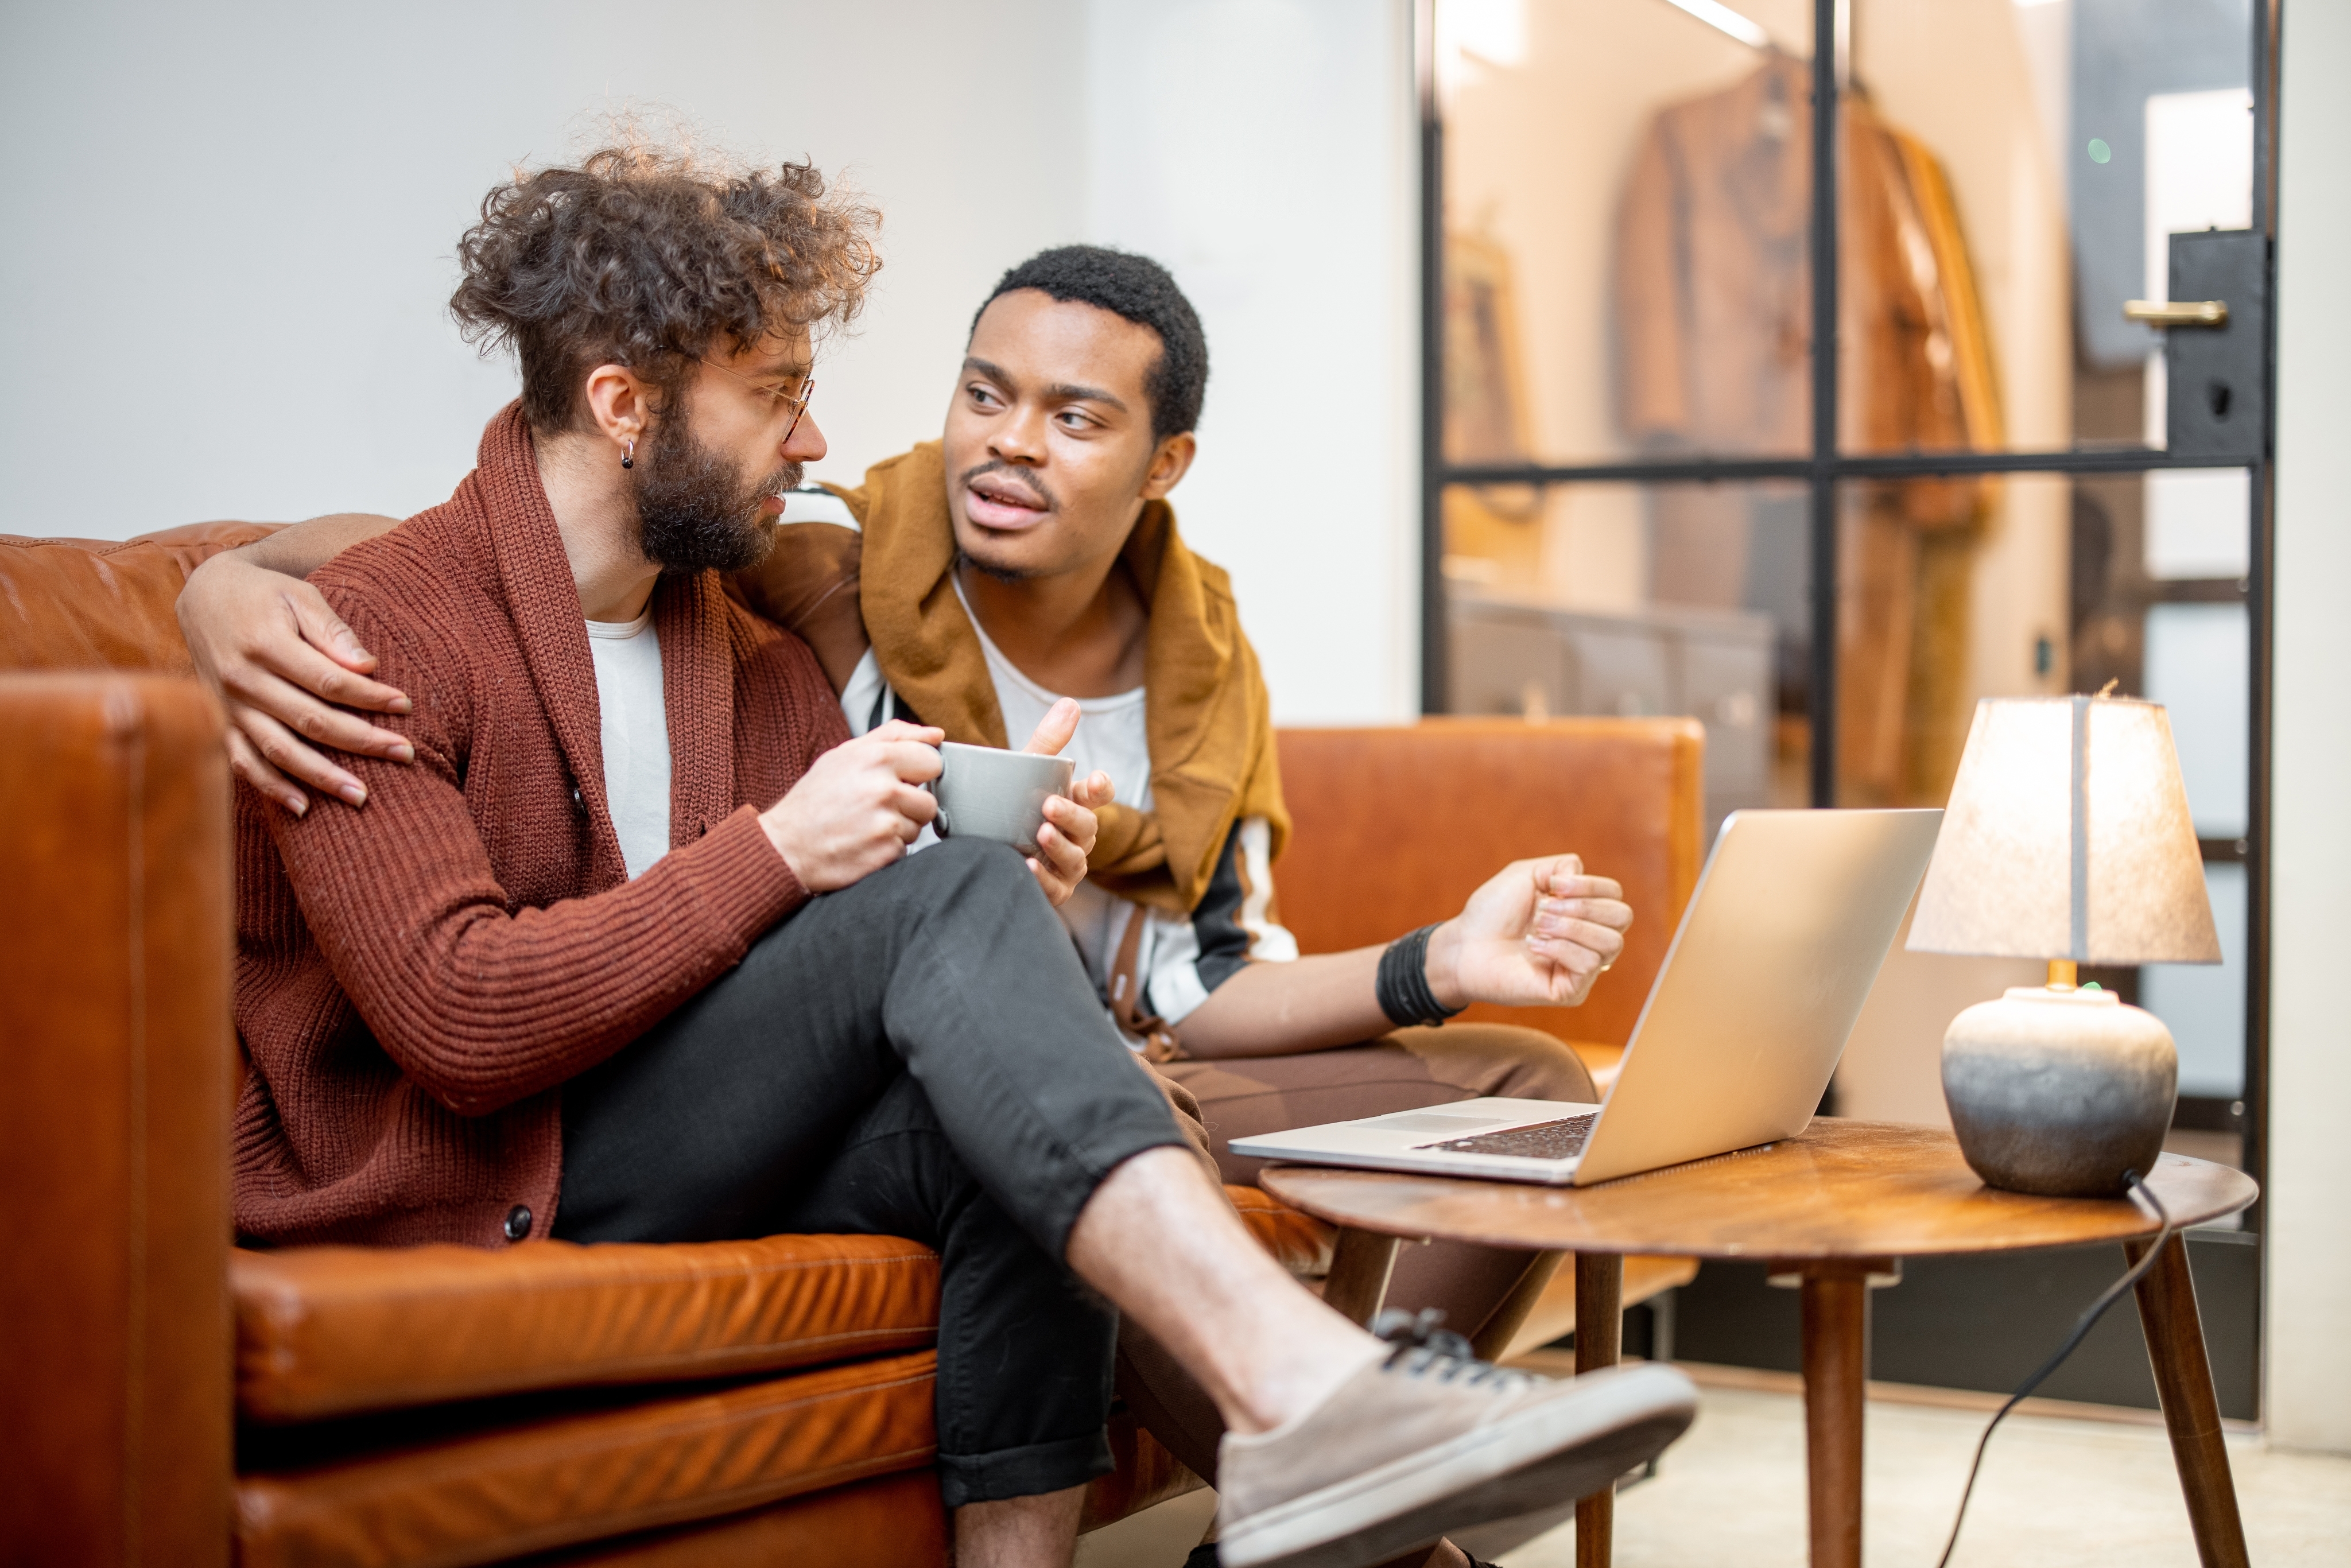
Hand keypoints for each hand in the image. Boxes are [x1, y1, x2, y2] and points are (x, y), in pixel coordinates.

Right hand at [177, 551, 413, 813]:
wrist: (203, 594)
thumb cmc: (264, 595)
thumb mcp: (299, 596)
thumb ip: (333, 631)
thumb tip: (368, 667)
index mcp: (266, 644)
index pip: (328, 681)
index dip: (369, 697)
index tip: (404, 706)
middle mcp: (242, 679)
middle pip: (310, 720)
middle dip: (362, 741)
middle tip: (405, 754)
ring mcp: (227, 705)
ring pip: (278, 749)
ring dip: (321, 776)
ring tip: (361, 796)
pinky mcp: (218, 721)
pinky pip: (242, 761)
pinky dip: (270, 787)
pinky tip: (303, 808)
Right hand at [760, 721, 942, 890]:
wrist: (786, 846)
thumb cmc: (815, 799)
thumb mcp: (845, 754)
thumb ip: (893, 736)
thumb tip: (935, 734)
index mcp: (876, 758)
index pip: (933, 761)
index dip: (918, 774)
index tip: (902, 780)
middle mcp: (883, 789)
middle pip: (929, 800)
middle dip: (909, 805)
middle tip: (879, 807)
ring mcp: (886, 823)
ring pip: (918, 827)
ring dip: (898, 828)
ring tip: (866, 825)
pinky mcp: (886, 853)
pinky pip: (905, 849)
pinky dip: (888, 849)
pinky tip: (863, 843)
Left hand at [1020, 697, 1112, 907]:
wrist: (979, 844)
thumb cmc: (1010, 804)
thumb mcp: (1024, 771)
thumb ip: (1047, 741)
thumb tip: (1071, 704)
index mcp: (1075, 803)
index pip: (1099, 794)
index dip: (1100, 787)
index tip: (1093, 779)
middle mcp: (1078, 835)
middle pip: (1088, 827)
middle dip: (1072, 816)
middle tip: (1050, 805)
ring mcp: (1067, 864)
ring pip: (1076, 859)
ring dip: (1060, 846)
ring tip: (1040, 834)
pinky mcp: (1054, 889)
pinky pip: (1056, 888)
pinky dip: (1045, 879)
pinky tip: (1028, 867)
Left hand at [1424, 854, 1632, 1009]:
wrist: (1465, 945)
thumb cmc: (1493, 911)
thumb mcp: (1527, 874)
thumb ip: (1560, 867)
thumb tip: (1581, 876)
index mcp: (1583, 912)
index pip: (1615, 896)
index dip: (1590, 885)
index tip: (1552, 885)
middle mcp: (1588, 939)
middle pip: (1622, 917)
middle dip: (1583, 906)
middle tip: (1544, 909)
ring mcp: (1582, 967)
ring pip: (1611, 943)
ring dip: (1570, 927)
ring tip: (1538, 927)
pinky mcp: (1571, 991)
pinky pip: (1589, 964)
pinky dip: (1559, 948)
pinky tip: (1533, 946)